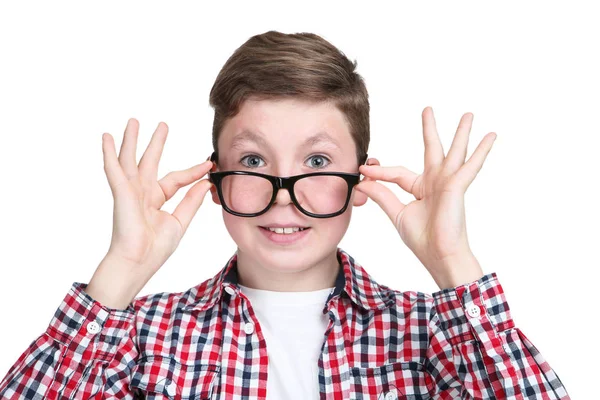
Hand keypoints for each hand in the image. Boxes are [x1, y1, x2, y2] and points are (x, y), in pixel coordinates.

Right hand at [100, 118, 212, 279]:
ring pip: (130, 160)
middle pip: (150, 162)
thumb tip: (205, 183)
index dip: (193, 171)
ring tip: (133, 121)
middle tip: (163, 125)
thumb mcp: (180, 222)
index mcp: (156, 200)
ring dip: (131, 140)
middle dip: (156, 143)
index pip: (177, 179)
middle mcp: (142, 193)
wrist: (138, 262)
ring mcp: (130, 192)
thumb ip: (191, 202)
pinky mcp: (121, 193)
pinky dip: (110, 153)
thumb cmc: (155, 249)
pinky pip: (114, 170)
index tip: (209, 163)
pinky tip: (107, 137)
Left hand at [355, 107, 496, 288]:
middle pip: (431, 149)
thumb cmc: (423, 240)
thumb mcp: (397, 214)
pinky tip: (491, 135)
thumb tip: (363, 181)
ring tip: (468, 115)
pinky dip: (481, 150)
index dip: (379, 172)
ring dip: (461, 133)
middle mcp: (435, 182)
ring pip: (454, 151)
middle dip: (429, 130)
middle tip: (427, 109)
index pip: (397, 173)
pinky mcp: (457, 186)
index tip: (363, 168)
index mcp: (421, 189)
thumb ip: (382, 195)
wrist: (439, 256)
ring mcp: (448, 182)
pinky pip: (470, 165)